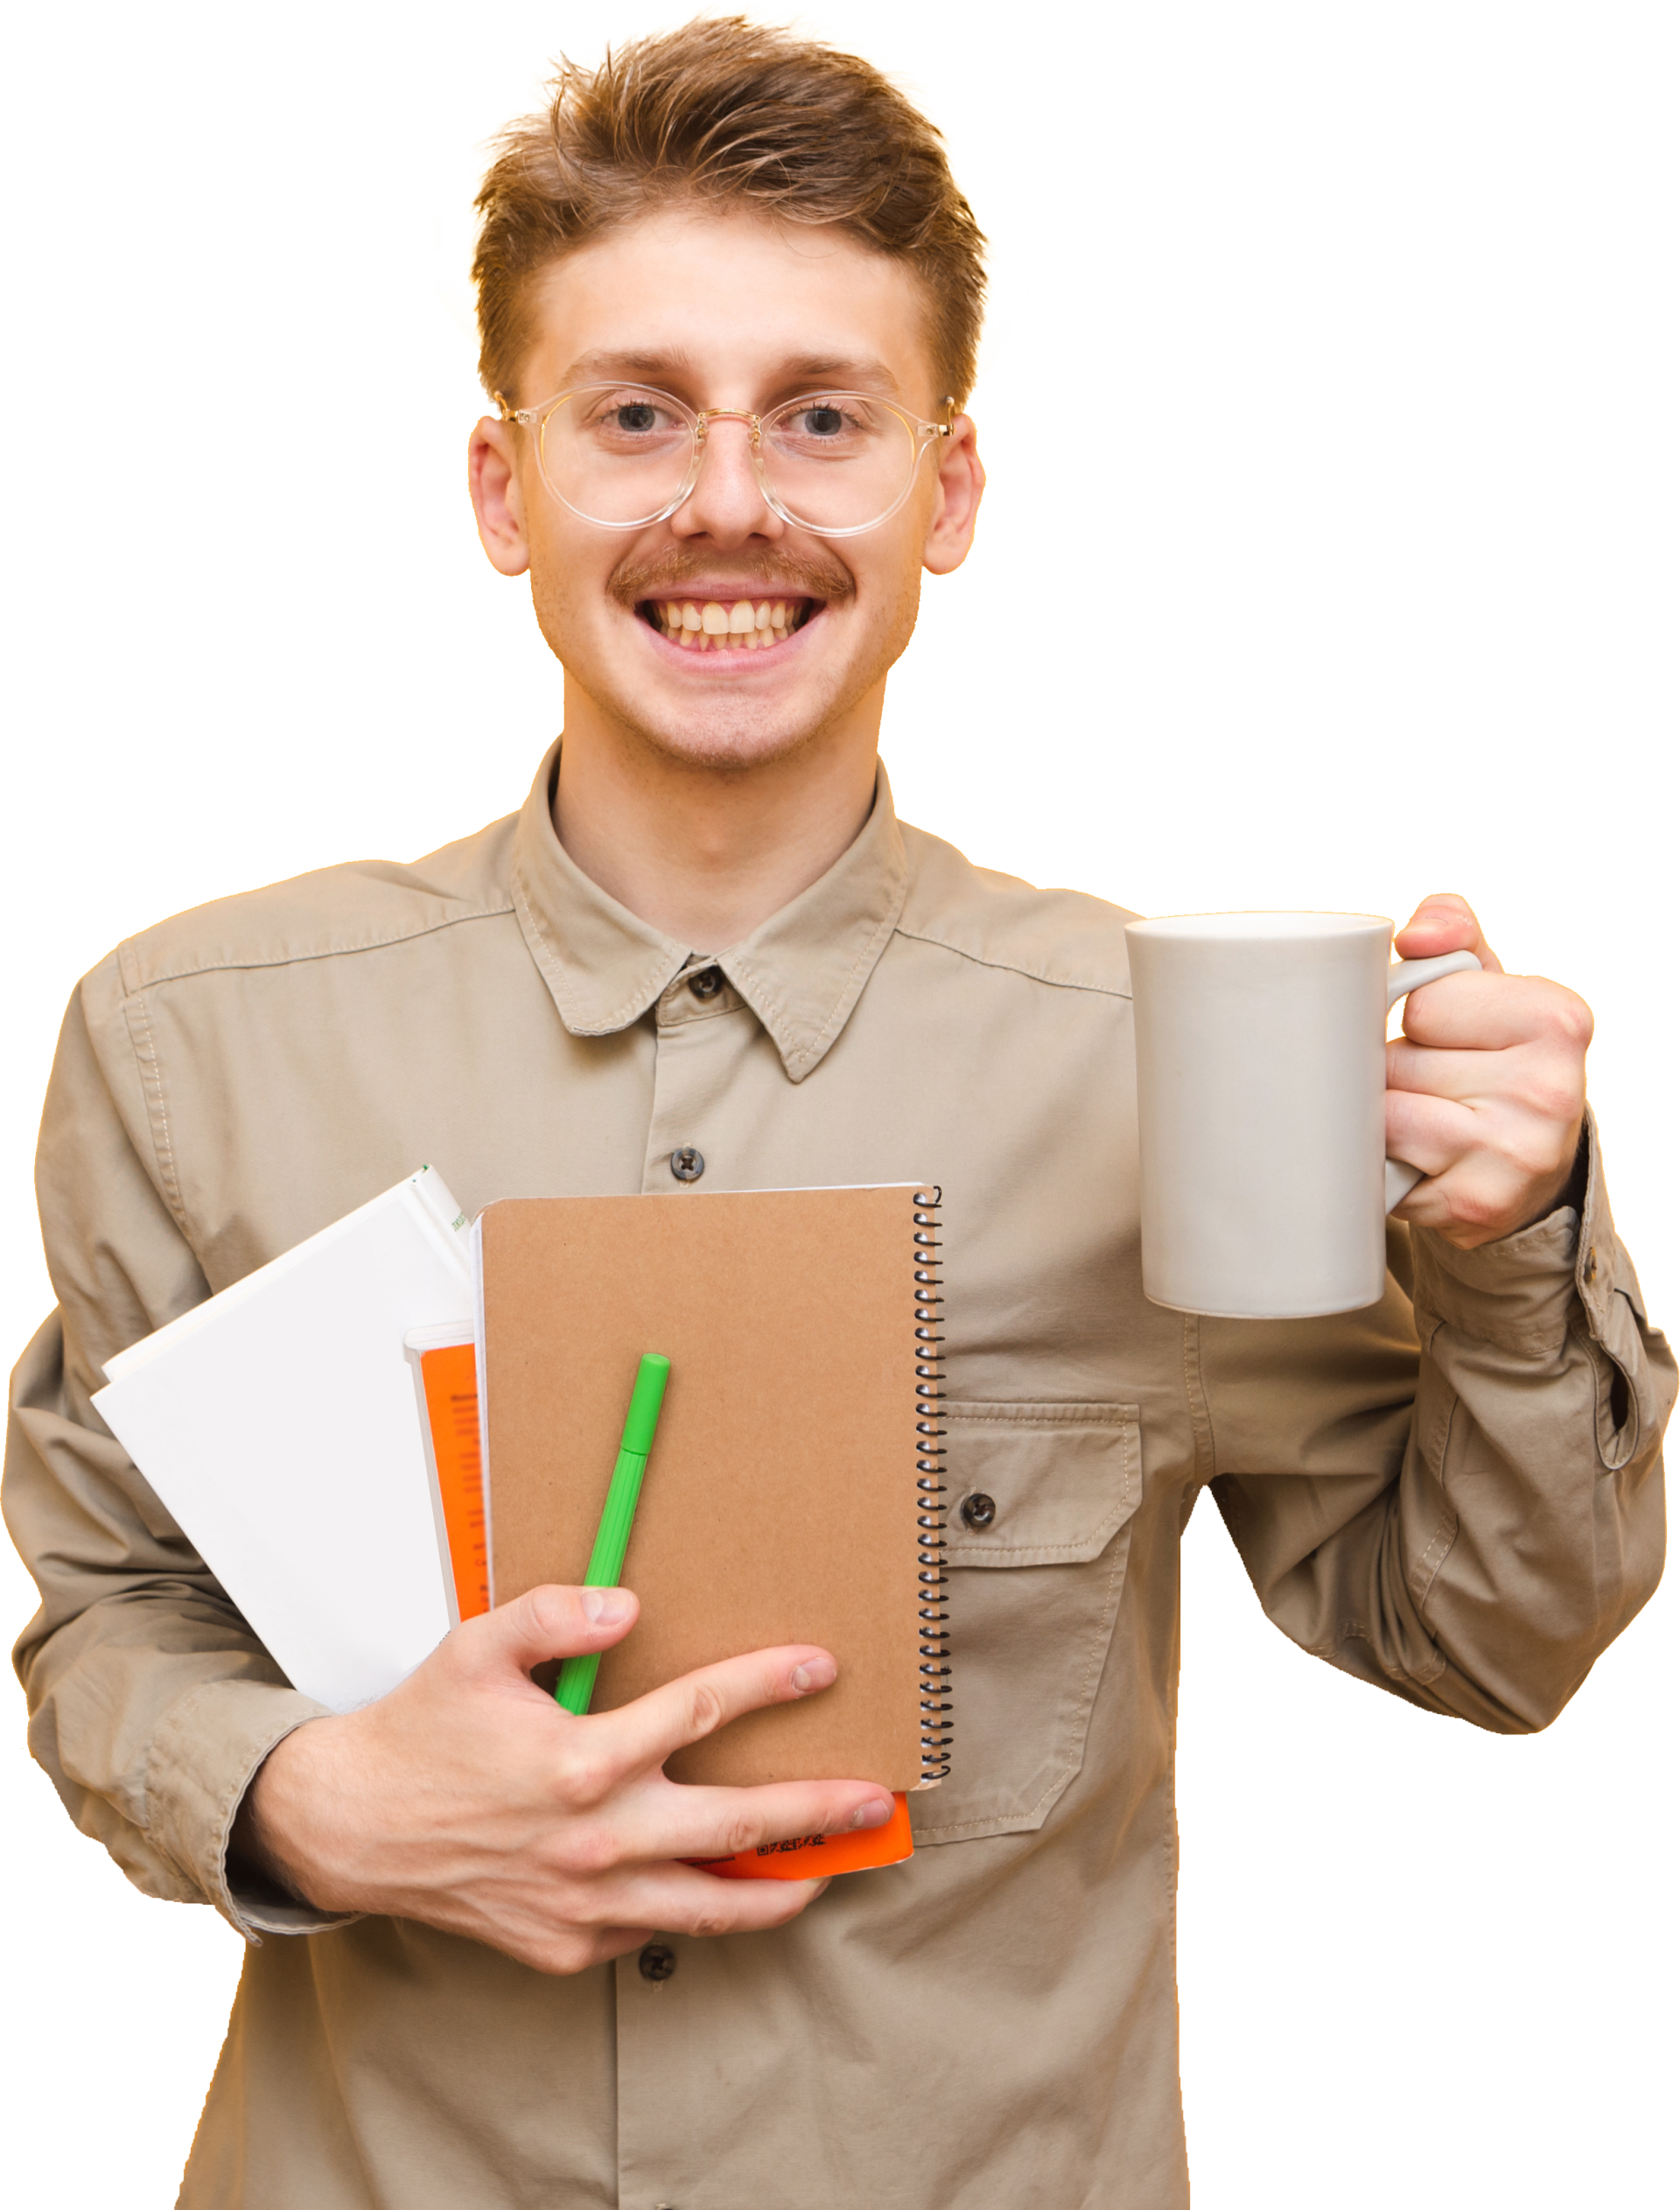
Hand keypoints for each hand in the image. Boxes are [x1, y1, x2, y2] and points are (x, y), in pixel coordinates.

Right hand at [231, 1585, 895, 1974]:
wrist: (354, 1830)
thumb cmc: (422, 1734)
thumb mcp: (478, 1647)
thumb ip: (555, 1614)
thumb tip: (627, 1607)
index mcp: (581, 1759)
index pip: (698, 1711)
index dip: (765, 1684)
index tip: (817, 1669)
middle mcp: (595, 1838)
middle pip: (734, 1825)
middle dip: (814, 1812)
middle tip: (868, 1801)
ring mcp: (583, 1902)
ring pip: (708, 1906)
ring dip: (778, 1890)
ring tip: (828, 1873)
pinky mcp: (565, 1946)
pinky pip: (648, 1932)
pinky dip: (692, 1914)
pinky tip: (722, 1893)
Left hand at [1387, 892, 1591, 1248]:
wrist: (1533, 1169)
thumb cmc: (1497, 1062)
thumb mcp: (1490, 988)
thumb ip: (1452, 936)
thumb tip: (1416, 935)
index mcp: (1557, 1020)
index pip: (1425, 1002)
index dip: (1420, 1019)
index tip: (1449, 1036)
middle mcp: (1548, 1090)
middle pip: (1398, 1061)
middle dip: (1397, 1070)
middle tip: (1436, 1086)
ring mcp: (1514, 1154)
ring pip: (1384, 1115)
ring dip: (1384, 1118)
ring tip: (1427, 1121)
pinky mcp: (1474, 1206)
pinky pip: (1380, 1168)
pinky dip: (1383, 1164)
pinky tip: (1419, 1161)